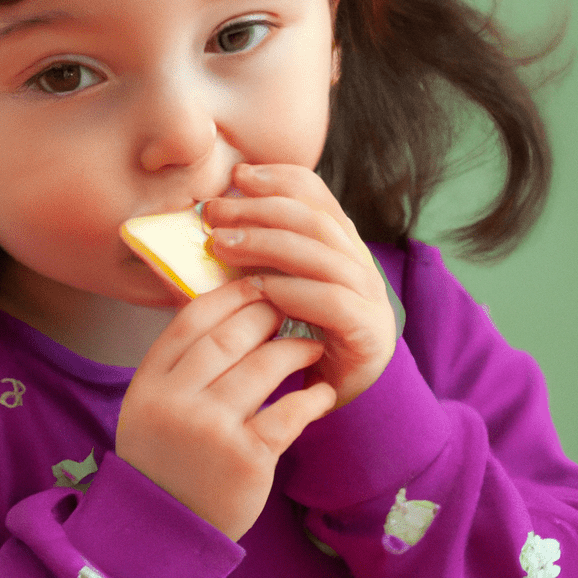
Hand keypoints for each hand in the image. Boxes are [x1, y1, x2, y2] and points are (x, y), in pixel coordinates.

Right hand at [116, 276, 335, 540]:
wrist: (166, 528)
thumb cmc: (165, 459)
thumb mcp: (150, 406)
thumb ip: (178, 365)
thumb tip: (228, 310)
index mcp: (150, 383)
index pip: (192, 319)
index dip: (231, 295)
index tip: (258, 285)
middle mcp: (176, 401)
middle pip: (231, 335)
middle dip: (268, 314)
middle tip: (291, 308)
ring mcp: (211, 429)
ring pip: (264, 366)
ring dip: (296, 348)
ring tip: (312, 344)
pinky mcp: (247, 458)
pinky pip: (290, 412)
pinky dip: (312, 397)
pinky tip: (322, 392)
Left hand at [202, 163, 396, 407]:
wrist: (321, 402)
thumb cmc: (288, 344)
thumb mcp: (269, 291)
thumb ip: (252, 259)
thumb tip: (207, 227)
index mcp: (338, 247)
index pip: (316, 197)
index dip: (279, 179)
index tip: (237, 176)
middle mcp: (359, 264)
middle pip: (314, 219)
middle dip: (260, 209)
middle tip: (214, 214)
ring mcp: (369, 297)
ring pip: (322, 254)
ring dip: (268, 243)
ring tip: (223, 245)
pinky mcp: (369, 331)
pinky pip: (332, 301)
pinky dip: (293, 290)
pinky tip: (259, 290)